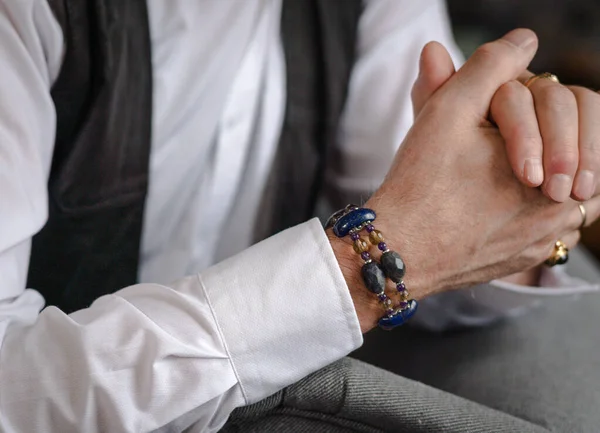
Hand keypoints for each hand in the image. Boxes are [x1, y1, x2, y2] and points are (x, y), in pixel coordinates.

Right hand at [333, 29, 599, 331]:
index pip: (579, 116)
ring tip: (522, 165)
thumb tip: (523, 41)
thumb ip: (490, 66)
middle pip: (588, 159)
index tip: (516, 107)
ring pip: (578, 195)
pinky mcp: (529, 260)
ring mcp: (547, 242)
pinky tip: (508, 199)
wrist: (399, 249)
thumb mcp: (448, 110)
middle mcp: (560, 213)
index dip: (548, 108)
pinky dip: (542, 207)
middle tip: (524, 142)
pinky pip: (556, 228)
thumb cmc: (420, 183)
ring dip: (560, 172)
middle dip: (562, 138)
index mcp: (552, 172)